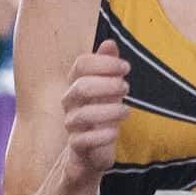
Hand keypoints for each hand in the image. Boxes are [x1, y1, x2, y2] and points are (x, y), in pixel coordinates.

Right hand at [60, 41, 126, 179]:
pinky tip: (115, 132)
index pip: (81, 64)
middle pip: (82, 87)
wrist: (91, 151)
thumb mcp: (108, 89)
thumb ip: (107, 67)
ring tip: (126, 111)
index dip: (104, 63)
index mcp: (76, 83)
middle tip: (126, 88)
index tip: (126, 68)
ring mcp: (71, 124)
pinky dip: (102, 135)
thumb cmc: (101, 114)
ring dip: (110, 111)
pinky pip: (83, 140)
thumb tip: (109, 43)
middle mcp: (69, 101)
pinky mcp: (76, 145)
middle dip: (108, 85)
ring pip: (84, 114)